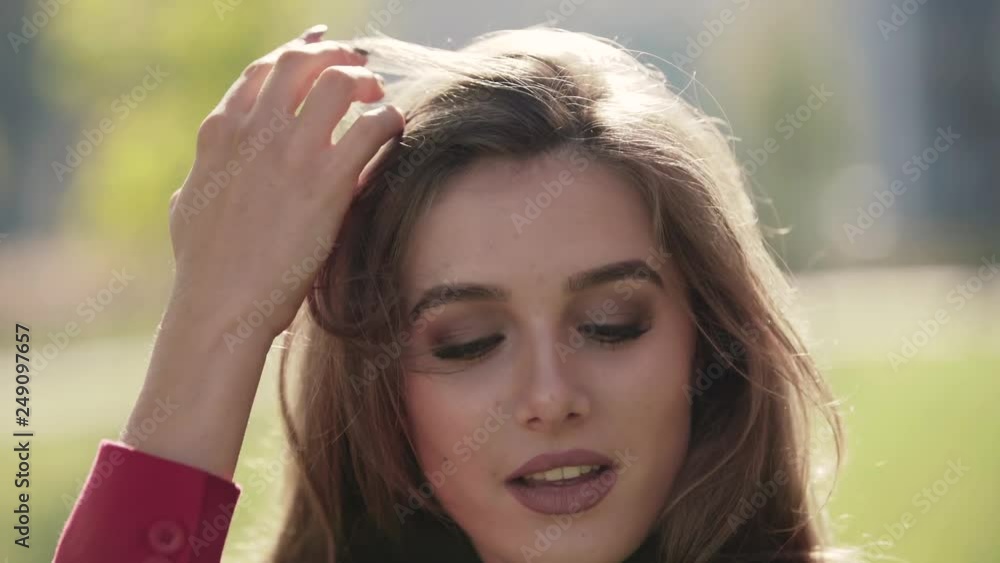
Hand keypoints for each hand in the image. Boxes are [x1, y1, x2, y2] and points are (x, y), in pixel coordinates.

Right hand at [166, 25, 403, 345]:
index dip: (300, 55)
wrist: (220, 306)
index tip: (323, 57)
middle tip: (357, 74)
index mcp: (221, 132)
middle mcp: (255, 130)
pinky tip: (393, 135)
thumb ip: (200, 180)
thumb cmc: (204, 268)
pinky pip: (373, 127)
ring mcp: (290, 153)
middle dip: (335, 57)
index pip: (263, 69)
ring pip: (340, 81)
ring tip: (378, 101)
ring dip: (366, 83)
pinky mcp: (326, 182)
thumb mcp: (187, 208)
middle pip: (301, 61)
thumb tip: (194, 182)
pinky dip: (389, 121)